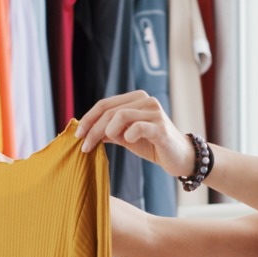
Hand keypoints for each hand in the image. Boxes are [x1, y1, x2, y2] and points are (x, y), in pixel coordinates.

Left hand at [75, 91, 193, 176]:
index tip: (77, 135)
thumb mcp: (127, 137)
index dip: (88, 119)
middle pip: (109, 110)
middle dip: (92, 129)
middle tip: (84, 146)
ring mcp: (154, 113)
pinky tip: (127, 141)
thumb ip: (110, 131)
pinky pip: (138, 127)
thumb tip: (86, 132)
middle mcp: (146, 101)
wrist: (180, 157)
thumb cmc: (153, 145)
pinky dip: (127, 135)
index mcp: (137, 99)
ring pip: (120, 115)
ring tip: (102, 144)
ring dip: (106, 132)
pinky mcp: (161, 128)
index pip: (105, 104)